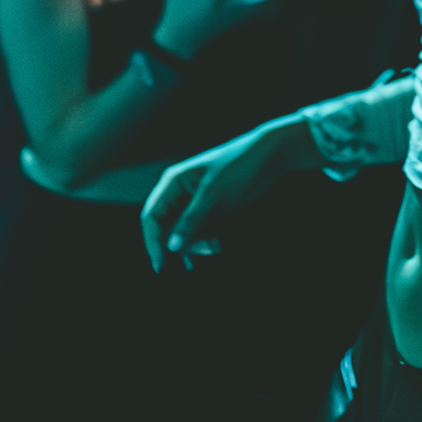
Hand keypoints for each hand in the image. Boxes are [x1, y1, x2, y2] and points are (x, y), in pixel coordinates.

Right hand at [140, 119, 309, 270]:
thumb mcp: (213, 196)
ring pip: (184, 231)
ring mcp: (196, 200)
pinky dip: (204, 240)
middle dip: (179, 244)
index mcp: (173, 182)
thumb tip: (171, 248)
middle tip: (195, 259)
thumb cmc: (238, 167)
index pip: (151, 217)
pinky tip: (213, 247)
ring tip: (213, 248)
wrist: (270, 156)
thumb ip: (191, 222)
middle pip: (166, 227)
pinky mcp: (211, 207)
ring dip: (194, 244)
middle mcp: (180, 192)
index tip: (162, 265)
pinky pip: (199, 229)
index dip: (153, 242)